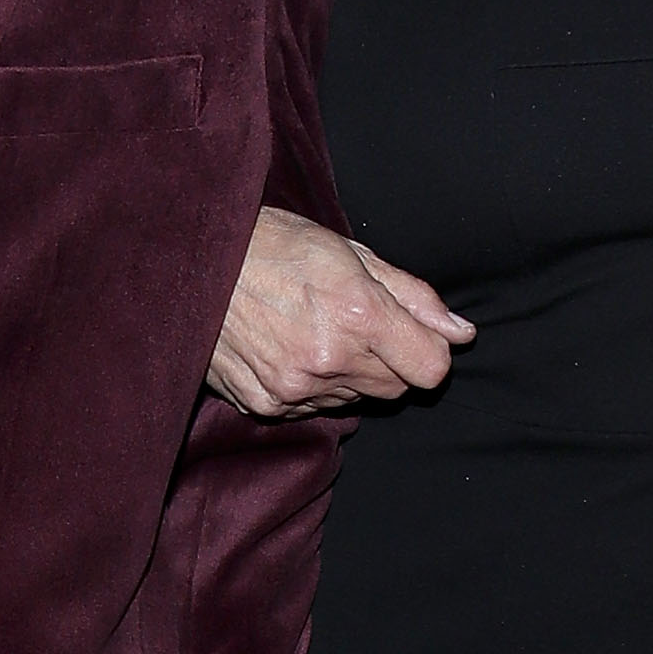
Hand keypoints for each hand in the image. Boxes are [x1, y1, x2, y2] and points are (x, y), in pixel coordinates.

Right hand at [206, 205, 472, 416]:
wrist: (190, 263)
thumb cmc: (272, 245)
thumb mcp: (351, 254)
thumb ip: (412, 297)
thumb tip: (461, 333)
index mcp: (358, 313)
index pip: (431, 369)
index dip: (428, 350)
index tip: (411, 334)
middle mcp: (329, 359)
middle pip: (396, 388)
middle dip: (388, 361)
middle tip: (353, 323)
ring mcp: (295, 388)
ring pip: (355, 398)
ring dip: (348, 373)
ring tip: (311, 329)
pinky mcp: (266, 405)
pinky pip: (312, 408)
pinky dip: (310, 385)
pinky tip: (285, 348)